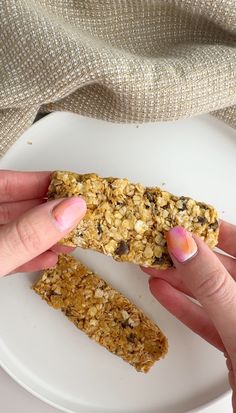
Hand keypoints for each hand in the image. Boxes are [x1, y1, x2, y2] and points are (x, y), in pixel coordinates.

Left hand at [0, 170, 85, 275]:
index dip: (39, 182)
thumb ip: (27, 234)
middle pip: (15, 207)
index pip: (6, 182)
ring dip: (43, 236)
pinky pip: (6, 254)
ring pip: (13, 232)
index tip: (68, 186)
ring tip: (69, 239)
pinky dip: (27, 255)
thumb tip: (68, 212)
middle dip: (49, 212)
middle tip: (77, 213)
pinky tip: (47, 258)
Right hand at [142, 222, 235, 410]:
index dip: (214, 229)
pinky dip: (182, 305)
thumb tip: (184, 243)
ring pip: (210, 292)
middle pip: (221, 267)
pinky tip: (162, 290)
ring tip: (153, 263)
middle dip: (187, 254)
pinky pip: (205, 317)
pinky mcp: (234, 343)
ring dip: (178, 278)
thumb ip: (211, 283)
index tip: (184, 220)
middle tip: (160, 241)